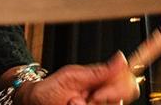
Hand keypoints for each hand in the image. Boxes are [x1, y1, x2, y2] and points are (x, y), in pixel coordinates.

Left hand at [16, 52, 139, 104]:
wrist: (32, 102)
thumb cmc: (49, 88)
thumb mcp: (73, 76)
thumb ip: (99, 71)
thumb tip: (122, 58)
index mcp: (103, 81)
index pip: (128, 84)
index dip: (118, 88)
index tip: (100, 91)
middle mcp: (103, 97)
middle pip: (120, 101)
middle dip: (102, 99)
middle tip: (84, 98)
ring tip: (72, 103)